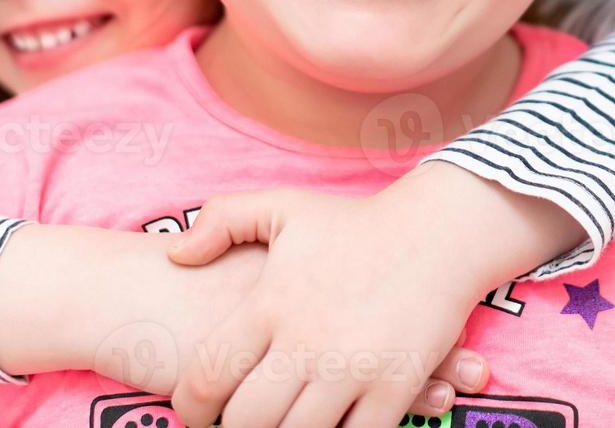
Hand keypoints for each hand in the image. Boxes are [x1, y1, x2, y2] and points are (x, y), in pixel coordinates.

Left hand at [162, 186, 493, 427]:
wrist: (440, 233)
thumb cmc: (357, 223)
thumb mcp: (284, 207)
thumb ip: (221, 221)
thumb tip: (174, 254)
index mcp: (271, 304)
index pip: (208, 377)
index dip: (191, 405)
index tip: (195, 409)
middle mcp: (307, 343)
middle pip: (247, 421)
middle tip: (238, 420)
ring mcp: (353, 370)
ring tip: (281, 422)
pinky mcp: (395, 387)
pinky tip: (328, 423)